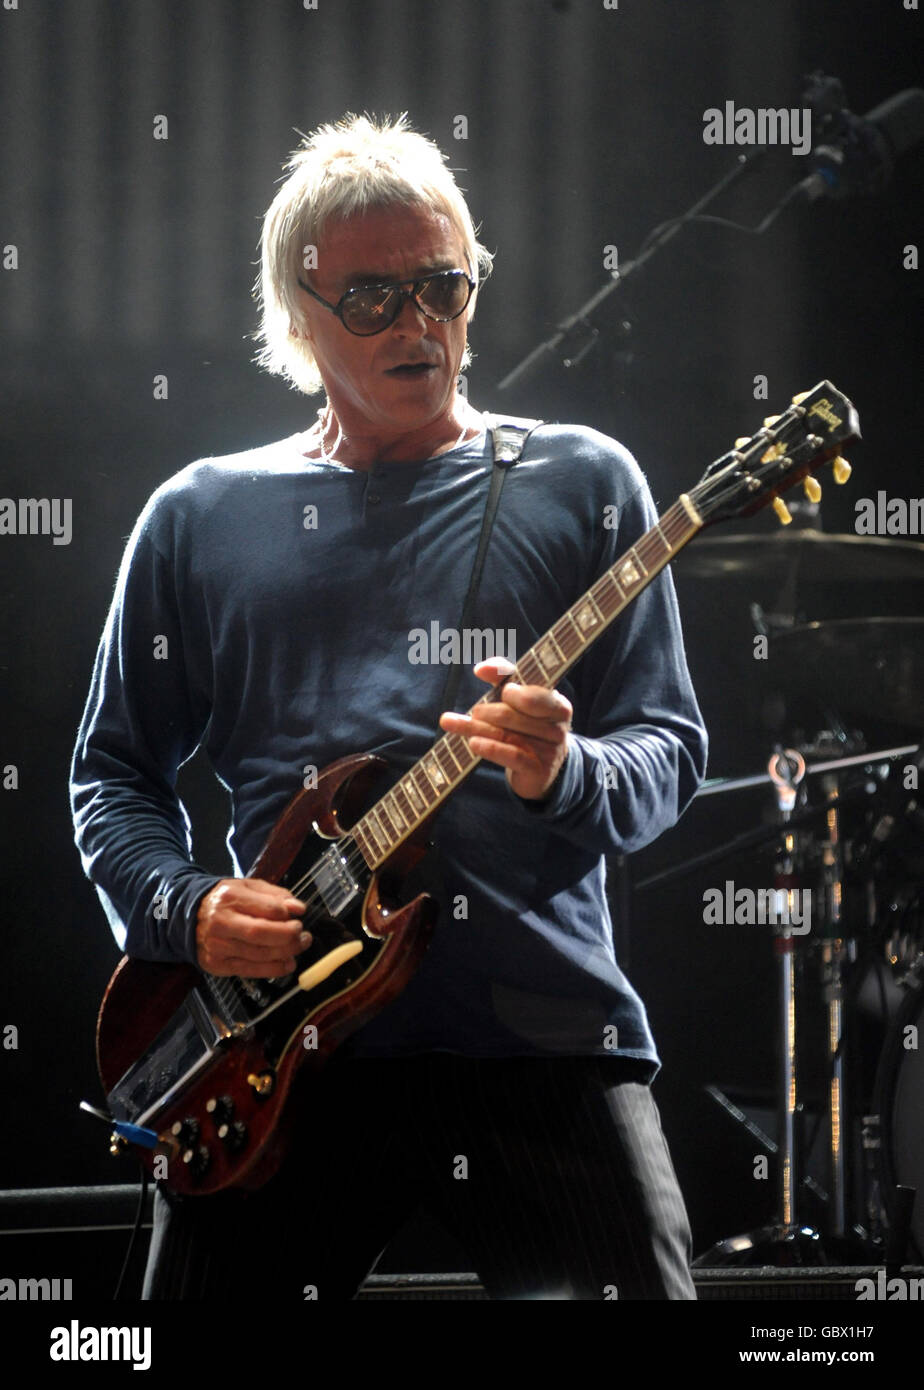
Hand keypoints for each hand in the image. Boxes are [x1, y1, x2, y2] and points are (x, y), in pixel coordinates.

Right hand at [195, 878, 309, 976]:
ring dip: (285, 953)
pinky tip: (287, 964)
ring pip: (258, 954)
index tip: (300, 916)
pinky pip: (250, 970)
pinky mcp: (217, 964)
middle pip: (261, 933)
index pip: (266, 908)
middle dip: (288, 937)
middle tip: (304, 935)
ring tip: (299, 947)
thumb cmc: (225, 901)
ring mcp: (217, 946)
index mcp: (230, 897)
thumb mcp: (248, 888)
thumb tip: (299, 908)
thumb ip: (275, 895)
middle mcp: (221, 922)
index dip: (287, 915)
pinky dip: (273, 969)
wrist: (189, 916)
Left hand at [439, 657, 572, 801]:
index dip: (514, 687)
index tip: (495, 684)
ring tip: (452, 722)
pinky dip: (491, 748)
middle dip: (489, 711)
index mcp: (557, 705)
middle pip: (514, 715)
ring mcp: (549, 750)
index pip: (535, 694)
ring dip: (476, 728)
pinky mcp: (537, 770)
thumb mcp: (520, 701)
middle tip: (475, 712)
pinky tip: (473, 743)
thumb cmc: (528, 726)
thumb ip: (504, 677)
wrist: (540, 769)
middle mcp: (557, 727)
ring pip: (507, 735)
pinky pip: (513, 756)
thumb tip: (481, 668)